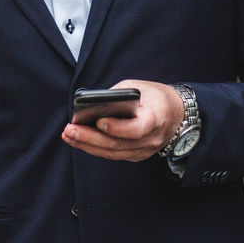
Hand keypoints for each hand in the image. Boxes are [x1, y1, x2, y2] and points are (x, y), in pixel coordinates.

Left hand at [61, 79, 182, 161]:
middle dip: (90, 138)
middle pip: (118, 144)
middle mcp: (151, 138)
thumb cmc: (153, 96)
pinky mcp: (137, 155)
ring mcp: (144, 150)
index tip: (98, 121)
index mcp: (155, 118)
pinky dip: (96, 148)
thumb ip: (117, 96)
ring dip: (88, 145)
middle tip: (70, 130)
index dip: (117, 127)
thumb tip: (91, 105)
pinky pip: (114, 154)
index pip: (136, 128)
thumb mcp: (137, 87)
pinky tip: (80, 141)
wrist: (175, 113)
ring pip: (113, 153)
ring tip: (69, 135)